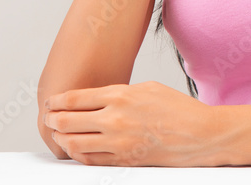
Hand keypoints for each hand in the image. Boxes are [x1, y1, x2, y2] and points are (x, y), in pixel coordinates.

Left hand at [43, 80, 221, 165]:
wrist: (201, 135)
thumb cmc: (179, 109)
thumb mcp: (147, 88)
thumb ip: (118, 92)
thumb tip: (95, 98)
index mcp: (120, 95)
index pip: (74, 99)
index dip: (56, 101)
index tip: (51, 102)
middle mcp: (115, 119)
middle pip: (67, 121)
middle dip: (53, 119)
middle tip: (49, 118)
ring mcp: (118, 143)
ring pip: (74, 143)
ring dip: (62, 138)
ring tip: (59, 134)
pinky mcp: (124, 161)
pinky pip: (91, 160)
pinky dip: (78, 155)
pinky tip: (76, 149)